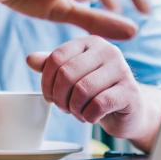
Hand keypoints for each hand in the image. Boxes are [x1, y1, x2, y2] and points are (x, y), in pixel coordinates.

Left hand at [27, 36, 146, 139]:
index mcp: (90, 42)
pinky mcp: (130, 91)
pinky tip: (91, 117)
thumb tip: (30, 59)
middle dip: (60, 97)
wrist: (129, 110)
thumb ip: (52, 66)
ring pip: (82, 90)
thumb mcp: (73, 76)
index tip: (49, 96)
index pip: (56, 57)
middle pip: (67, 74)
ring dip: (74, 108)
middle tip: (64, 107)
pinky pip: (98, 105)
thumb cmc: (97, 91)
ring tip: (78, 112)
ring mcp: (122, 69)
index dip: (46, 81)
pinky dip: (88, 116)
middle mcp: (108, 51)